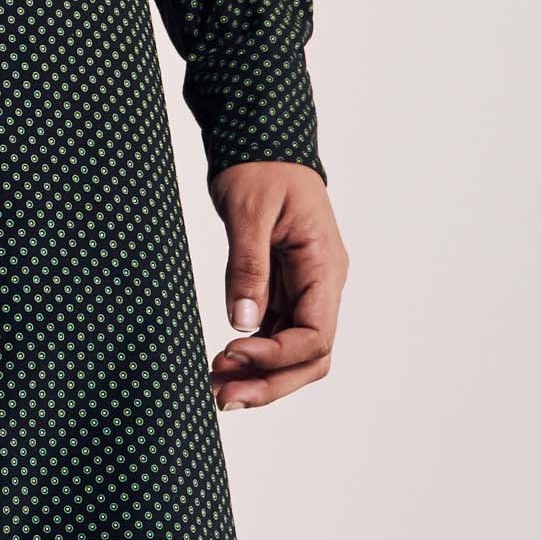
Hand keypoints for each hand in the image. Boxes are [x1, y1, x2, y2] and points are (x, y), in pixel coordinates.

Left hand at [207, 160, 347, 411]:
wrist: (260, 141)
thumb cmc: (260, 166)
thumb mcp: (248, 211)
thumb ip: (248, 266)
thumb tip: (242, 321)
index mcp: (324, 267)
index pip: (315, 336)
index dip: (275, 356)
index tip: (230, 353)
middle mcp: (322, 285)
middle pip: (310, 358)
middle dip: (270, 383)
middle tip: (223, 398)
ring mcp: (304, 290)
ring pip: (293, 353)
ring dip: (259, 376)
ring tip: (216, 389)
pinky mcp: (283, 289)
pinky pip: (275, 334)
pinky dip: (251, 355)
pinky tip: (222, 366)